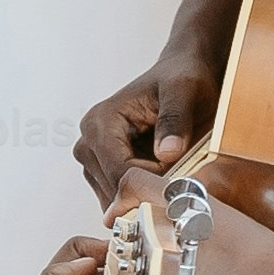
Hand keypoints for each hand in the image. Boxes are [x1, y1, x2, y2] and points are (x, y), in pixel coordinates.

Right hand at [73, 53, 219, 207]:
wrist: (183, 75)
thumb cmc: (182, 78)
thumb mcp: (184, 91)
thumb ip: (175, 120)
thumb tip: (166, 153)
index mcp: (100, 122)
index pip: (119, 173)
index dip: (153, 182)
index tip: (182, 176)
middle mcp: (89, 142)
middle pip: (115, 190)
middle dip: (149, 191)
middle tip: (182, 180)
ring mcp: (94, 159)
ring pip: (117, 199)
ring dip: (146, 195)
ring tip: (175, 175)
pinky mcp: (104, 171)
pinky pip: (121, 198)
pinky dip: (142, 196)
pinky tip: (163, 180)